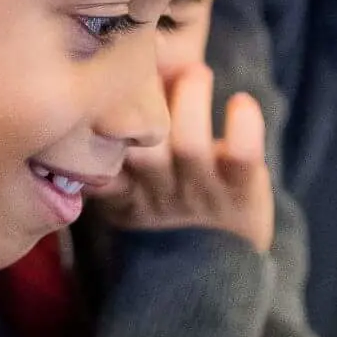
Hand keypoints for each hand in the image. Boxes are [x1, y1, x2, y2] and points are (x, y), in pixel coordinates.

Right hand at [87, 62, 272, 252]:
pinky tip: (241, 103)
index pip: (95, 164)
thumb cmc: (166, 206)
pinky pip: (241, 156)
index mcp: (121, 190)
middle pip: (140, 151)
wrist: (216, 271)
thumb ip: (113, 144)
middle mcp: (157, 191)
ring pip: (189, 147)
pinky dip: (243, 126)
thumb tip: (119, 67)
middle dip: (143, 104)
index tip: (99, 90)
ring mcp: (200, 191)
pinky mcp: (242, 189)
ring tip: (196, 71)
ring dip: (191, 100)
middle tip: (151, 65)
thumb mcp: (125, 191)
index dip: (92, 132)